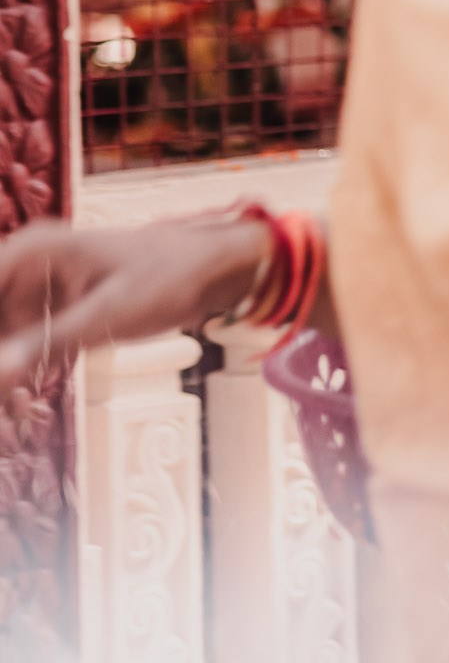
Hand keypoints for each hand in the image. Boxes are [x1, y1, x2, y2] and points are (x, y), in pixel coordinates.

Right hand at [0, 215, 269, 384]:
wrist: (213, 268)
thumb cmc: (169, 275)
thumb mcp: (108, 314)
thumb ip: (48, 345)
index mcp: (33, 251)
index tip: (2, 380)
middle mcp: (30, 265)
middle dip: (3, 363)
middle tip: (12, 405)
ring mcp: (42, 288)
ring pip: (5, 338)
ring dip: (9, 374)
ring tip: (18, 412)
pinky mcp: (57, 310)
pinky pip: (25, 345)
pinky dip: (25, 374)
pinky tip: (29, 407)